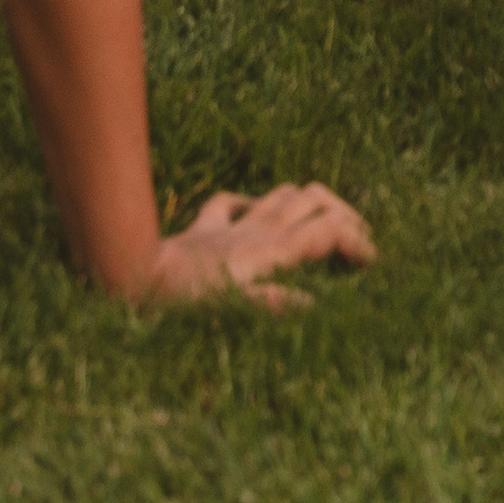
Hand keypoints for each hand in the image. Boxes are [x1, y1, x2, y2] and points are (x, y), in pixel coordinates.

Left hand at [138, 183, 376, 306]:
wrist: (130, 276)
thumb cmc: (179, 304)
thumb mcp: (229, 309)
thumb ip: (273, 302)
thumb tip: (315, 304)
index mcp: (269, 251)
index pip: (327, 231)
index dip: (356, 241)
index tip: (373, 263)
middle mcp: (256, 231)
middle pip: (315, 200)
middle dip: (344, 213)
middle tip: (360, 239)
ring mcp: (231, 227)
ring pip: (283, 193)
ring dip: (309, 201)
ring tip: (324, 221)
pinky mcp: (204, 231)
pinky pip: (232, 204)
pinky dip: (253, 203)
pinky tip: (255, 211)